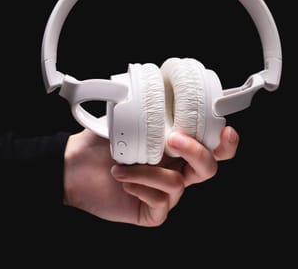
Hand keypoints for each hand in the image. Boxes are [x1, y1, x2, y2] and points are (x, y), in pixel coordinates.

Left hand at [63, 126, 238, 226]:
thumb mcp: (124, 119)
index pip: (211, 146)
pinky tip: (123, 180)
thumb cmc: (98, 143)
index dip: (224, 143)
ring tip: (123, 165)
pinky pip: (160, 202)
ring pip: (178, 184)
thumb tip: (162, 87)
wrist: (73, 166)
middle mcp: (173, 169)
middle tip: (174, 139)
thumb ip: (148, 109)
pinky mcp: (151, 211)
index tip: (224, 131)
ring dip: (149, 171)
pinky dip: (141, 187)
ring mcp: (163, 193)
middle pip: (208, 168)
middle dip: (198, 152)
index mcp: (174, 147)